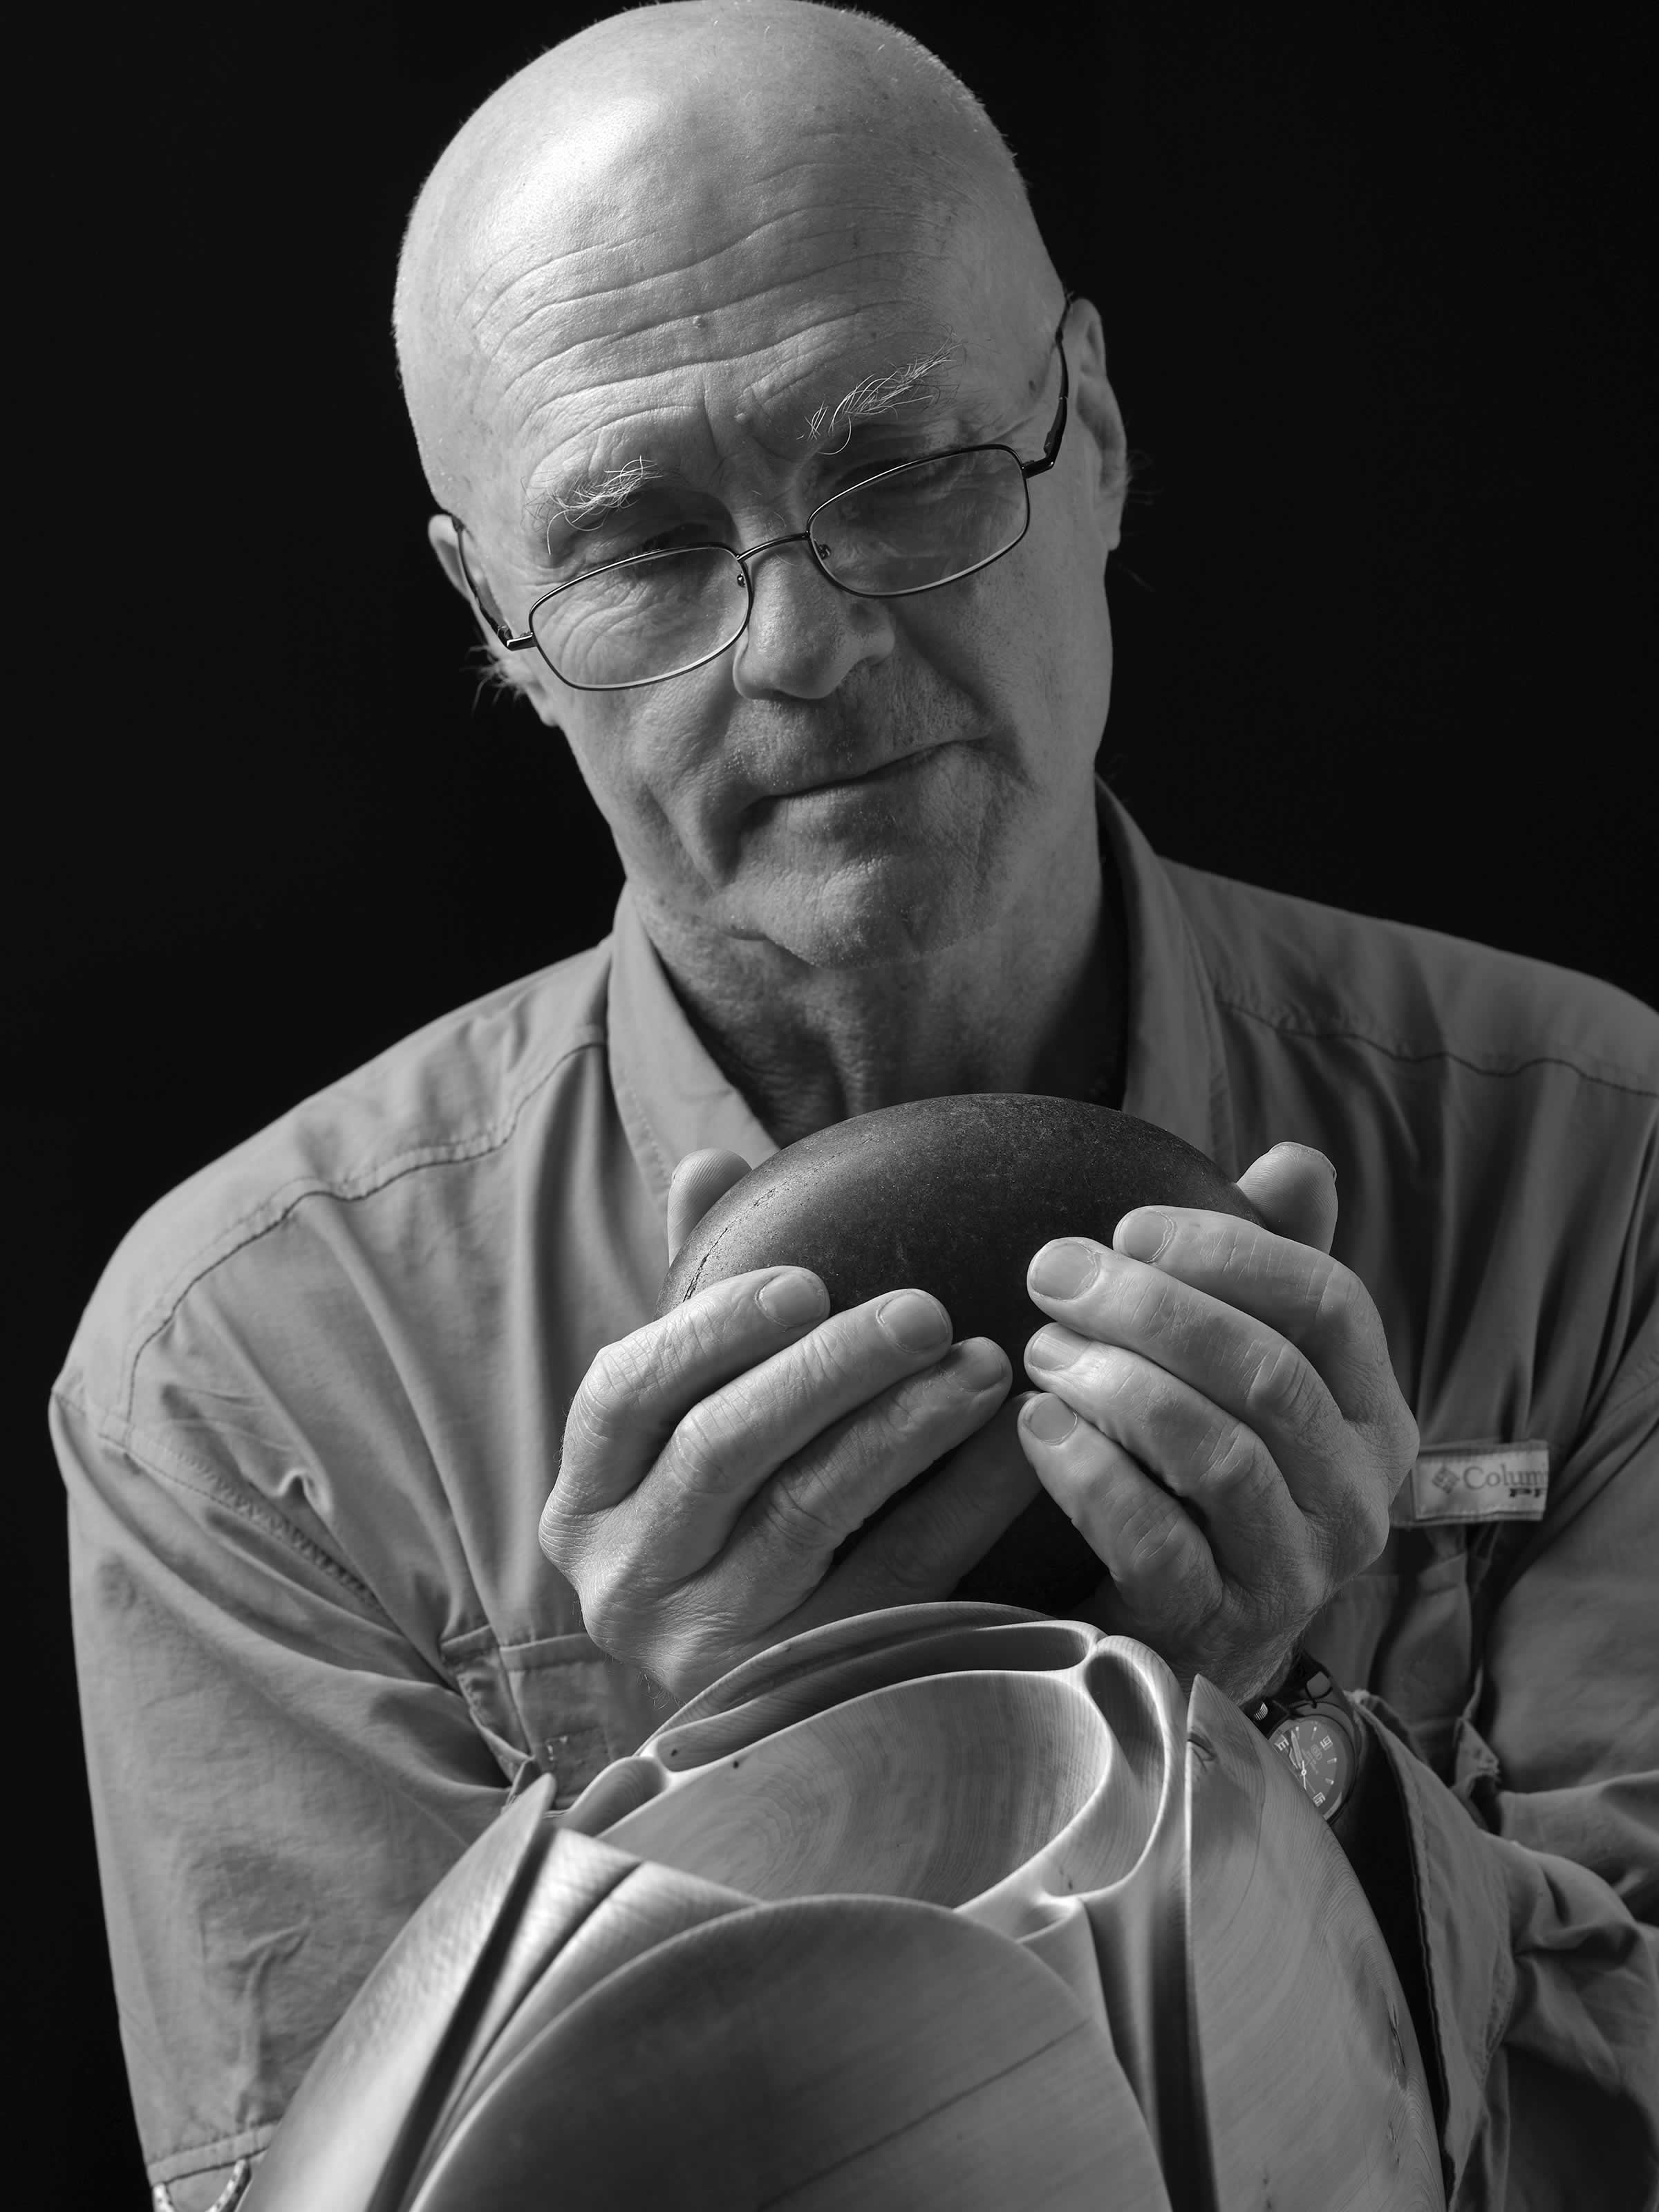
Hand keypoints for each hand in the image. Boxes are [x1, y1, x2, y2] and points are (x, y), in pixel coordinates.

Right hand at [539, 1149, 1040, 1703]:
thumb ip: (698, 1302)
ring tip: (983, 1364)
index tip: (805, 1281)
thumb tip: (709, 1163)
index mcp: (587, 1502)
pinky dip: (957, 1507)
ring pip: (805, 1516)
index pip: (623, 1396)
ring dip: (902, 1429)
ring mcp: (704, 1648)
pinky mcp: (799, 1691)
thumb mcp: (693, 1422)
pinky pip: (891, 1583)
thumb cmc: (732, 1522)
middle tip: (926, 1311)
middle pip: (720, 1453)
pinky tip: (1013, 1450)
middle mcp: (625, 1581)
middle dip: (828, 1371)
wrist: (770, 1717)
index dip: (709, 1331)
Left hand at [1014, 1141, 1416, 1703]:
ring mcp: (1296, 1572)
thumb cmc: (1197, 1474)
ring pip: (1217, 1451)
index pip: (1330, 1304)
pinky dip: (1088, 1472)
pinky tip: (1033, 1426)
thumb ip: (1266, 1265)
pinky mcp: (1219, 1629)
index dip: (1225, 1249)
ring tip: (1039, 1349)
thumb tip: (1299, 1162)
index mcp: (1374, 1417)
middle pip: (1267, 1370)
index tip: (1127, 1226)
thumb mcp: (1236, 1368)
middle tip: (1051, 1272)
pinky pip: (1156, 1540)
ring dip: (1114, 1382)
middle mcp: (1358, 1497)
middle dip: (1148, 1307)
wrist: (1168, 1637)